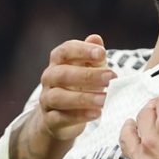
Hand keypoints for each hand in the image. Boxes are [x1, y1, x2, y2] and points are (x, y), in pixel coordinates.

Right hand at [10, 34, 115, 158]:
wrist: (62, 117)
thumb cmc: (80, 86)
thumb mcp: (89, 69)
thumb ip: (93, 56)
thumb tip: (95, 38)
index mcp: (58, 62)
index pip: (65, 51)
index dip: (82, 50)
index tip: (102, 53)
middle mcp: (49, 78)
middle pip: (62, 74)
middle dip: (87, 75)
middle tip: (111, 77)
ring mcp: (47, 99)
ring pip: (59, 97)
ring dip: (83, 98)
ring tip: (104, 99)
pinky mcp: (50, 119)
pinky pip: (60, 117)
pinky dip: (79, 116)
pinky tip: (97, 113)